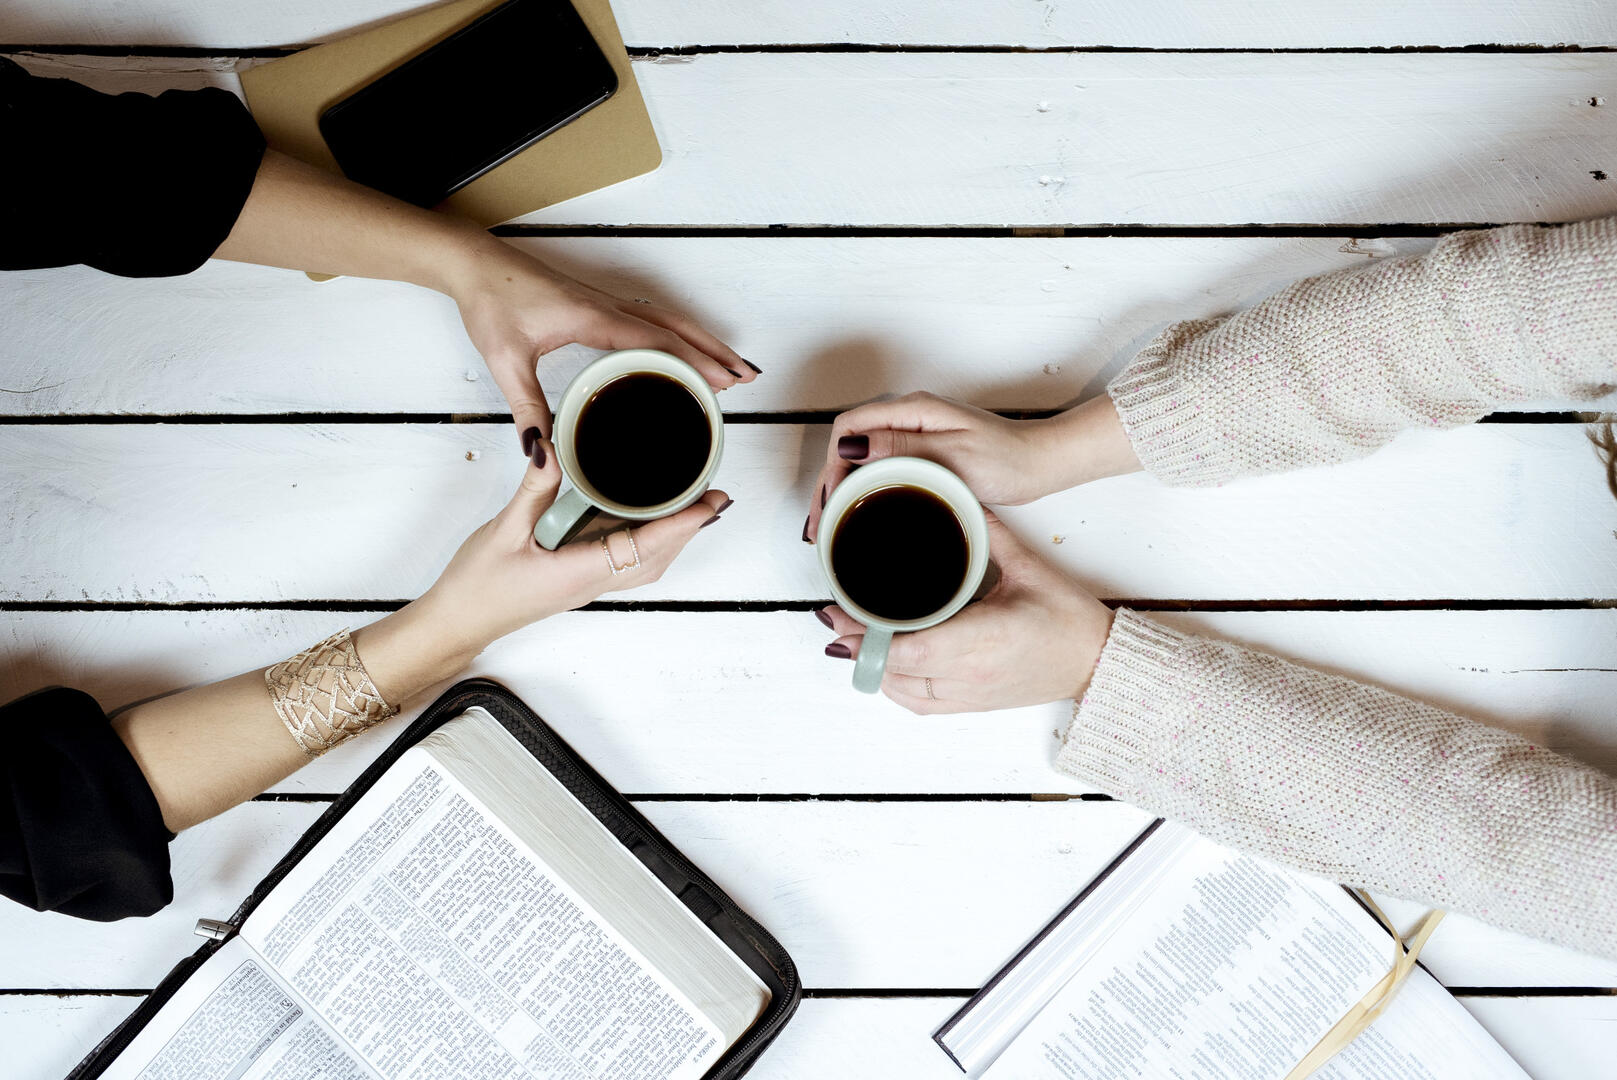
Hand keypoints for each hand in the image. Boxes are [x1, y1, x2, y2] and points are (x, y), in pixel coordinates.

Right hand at [416, 437, 731, 655]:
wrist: (457, 623)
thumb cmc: (476, 585)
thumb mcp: (503, 529)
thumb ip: (533, 488)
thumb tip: (551, 447)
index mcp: (579, 573)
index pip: (644, 548)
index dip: (681, 526)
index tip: (709, 505)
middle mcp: (590, 582)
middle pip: (656, 558)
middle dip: (689, 529)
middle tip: (715, 496)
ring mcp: (586, 584)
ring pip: (644, 563)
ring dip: (673, 537)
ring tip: (695, 506)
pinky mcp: (577, 579)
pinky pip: (625, 561)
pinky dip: (648, 541)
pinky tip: (649, 520)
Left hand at [447, 237, 758, 449]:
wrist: (474, 264)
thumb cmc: (491, 301)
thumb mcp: (505, 360)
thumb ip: (527, 408)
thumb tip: (542, 451)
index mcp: (594, 319)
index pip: (658, 342)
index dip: (696, 363)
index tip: (725, 383)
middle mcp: (608, 308)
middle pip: (676, 329)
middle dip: (714, 353)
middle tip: (747, 377)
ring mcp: (605, 304)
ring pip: (668, 321)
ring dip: (702, 342)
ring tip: (730, 365)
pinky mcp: (597, 305)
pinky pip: (650, 320)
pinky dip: (677, 335)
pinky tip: (683, 349)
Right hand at [804, 393, 1136, 541]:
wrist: (1041, 463)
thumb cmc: (1007, 459)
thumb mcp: (951, 455)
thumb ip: (900, 446)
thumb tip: (851, 445)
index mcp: (913, 409)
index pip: (850, 426)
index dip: (831, 463)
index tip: (830, 500)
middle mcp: (909, 416)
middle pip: (850, 443)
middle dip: (828, 482)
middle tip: (818, 525)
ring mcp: (915, 433)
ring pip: (862, 457)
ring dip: (842, 488)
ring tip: (829, 526)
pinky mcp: (923, 451)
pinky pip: (881, 466)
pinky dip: (864, 489)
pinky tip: (858, 513)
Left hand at [816, 512, 1114, 712]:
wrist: (1096, 663)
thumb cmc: (1068, 620)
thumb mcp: (1029, 566)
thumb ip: (988, 533)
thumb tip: (957, 498)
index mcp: (981, 640)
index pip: (907, 648)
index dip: (865, 634)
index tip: (837, 611)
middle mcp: (969, 675)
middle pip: (893, 670)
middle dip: (857, 645)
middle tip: (833, 615)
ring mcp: (968, 696)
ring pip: (899, 691)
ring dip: (871, 667)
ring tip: (851, 634)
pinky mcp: (970, 706)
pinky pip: (917, 703)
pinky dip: (892, 685)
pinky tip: (881, 662)